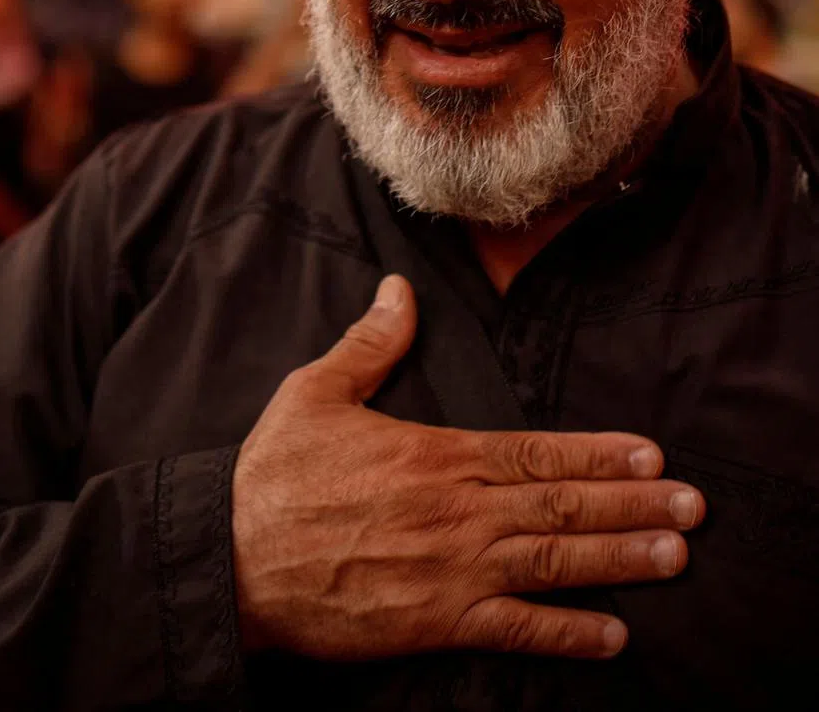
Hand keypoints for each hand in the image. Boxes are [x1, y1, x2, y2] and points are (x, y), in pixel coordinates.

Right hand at [232, 275, 704, 661]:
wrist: (235, 560)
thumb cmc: (275, 475)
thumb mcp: (315, 392)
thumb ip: (369, 345)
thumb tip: (399, 291)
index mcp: (435, 455)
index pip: (535, 451)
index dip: (597, 454)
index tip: (650, 457)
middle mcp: (458, 513)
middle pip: (560, 506)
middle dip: (630, 506)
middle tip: (691, 510)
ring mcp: (453, 572)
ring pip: (554, 563)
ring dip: (619, 561)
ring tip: (671, 558)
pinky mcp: (436, 622)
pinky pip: (516, 631)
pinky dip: (567, 634)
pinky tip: (611, 636)